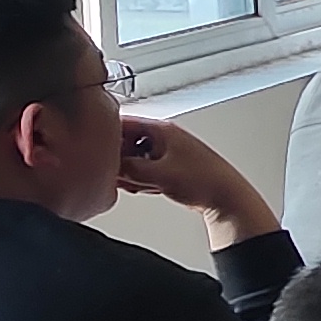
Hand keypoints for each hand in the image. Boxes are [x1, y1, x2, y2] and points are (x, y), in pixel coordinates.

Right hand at [118, 118, 277, 247]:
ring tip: (137, 184)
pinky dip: (142, 179)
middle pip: (128, 142)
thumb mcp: (156, 174)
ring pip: (136, 158)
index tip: (94, 147)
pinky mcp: (171, 167)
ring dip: (130, 172)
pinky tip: (147, 188)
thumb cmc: (203, 180)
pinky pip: (147, 170)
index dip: (107, 135)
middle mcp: (165, 138)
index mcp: (162, 130)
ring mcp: (168, 152)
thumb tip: (108, 166)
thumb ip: (128, 168)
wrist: (227, 198)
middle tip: (115, 173)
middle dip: (119, 159)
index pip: (124, 123)